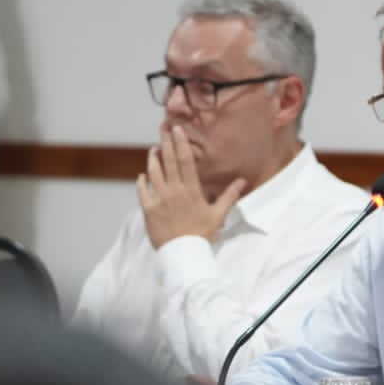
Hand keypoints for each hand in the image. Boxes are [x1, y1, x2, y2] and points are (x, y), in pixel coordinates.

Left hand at [138, 126, 245, 248]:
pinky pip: (142, 191)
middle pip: (168, 161)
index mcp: (191, 190)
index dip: (180, 143)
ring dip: (152, 159)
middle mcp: (174, 191)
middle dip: (165, 143)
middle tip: (162, 129)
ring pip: (153, 173)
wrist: (184, 255)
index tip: (176, 129)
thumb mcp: (218, 215)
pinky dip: (141, 182)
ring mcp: (159, 200)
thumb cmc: (202, 235)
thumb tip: (242, 181)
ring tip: (153, 150)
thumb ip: (229, 196)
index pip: (185, 161)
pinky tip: (142, 176)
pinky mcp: (148, 210)